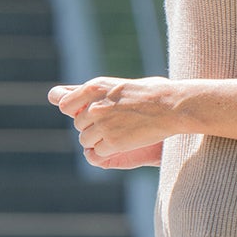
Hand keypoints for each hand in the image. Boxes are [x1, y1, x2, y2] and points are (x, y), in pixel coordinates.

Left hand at [48, 77, 170, 168]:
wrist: (171, 105)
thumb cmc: (151, 92)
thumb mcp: (118, 85)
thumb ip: (95, 91)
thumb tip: (69, 97)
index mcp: (94, 88)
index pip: (65, 104)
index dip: (73, 111)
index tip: (84, 114)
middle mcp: (95, 107)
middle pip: (78, 125)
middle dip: (91, 127)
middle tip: (110, 124)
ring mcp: (103, 125)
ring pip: (85, 140)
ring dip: (97, 141)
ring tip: (116, 134)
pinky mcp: (114, 142)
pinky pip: (98, 152)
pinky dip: (108, 150)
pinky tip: (122, 142)